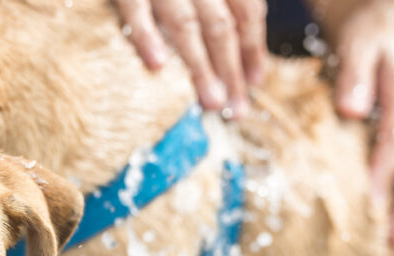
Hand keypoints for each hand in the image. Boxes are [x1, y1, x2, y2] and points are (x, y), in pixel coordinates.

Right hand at [116, 0, 268, 116]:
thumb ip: (215, 1)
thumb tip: (231, 43)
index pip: (246, 9)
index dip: (254, 46)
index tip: (257, 80)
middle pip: (221, 25)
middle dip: (231, 69)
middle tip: (235, 108)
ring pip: (187, 23)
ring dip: (200, 66)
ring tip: (211, 101)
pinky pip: (136, 8)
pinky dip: (146, 35)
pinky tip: (157, 66)